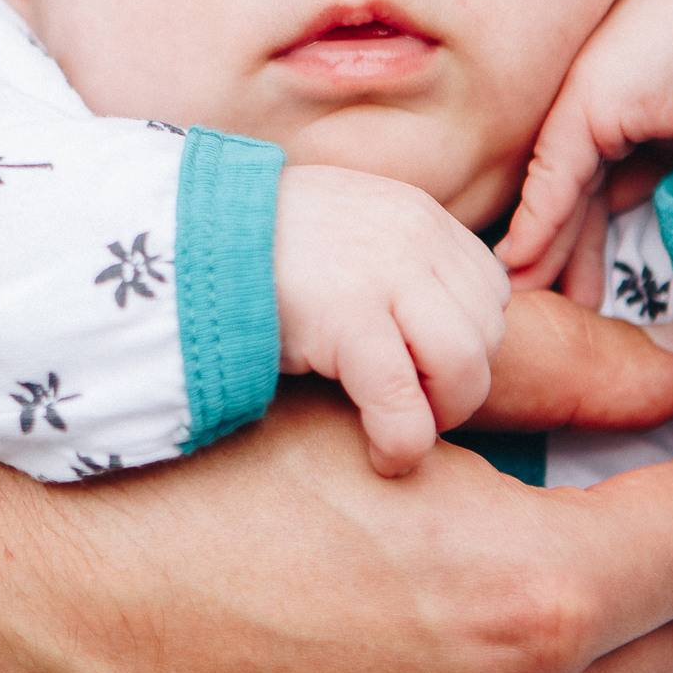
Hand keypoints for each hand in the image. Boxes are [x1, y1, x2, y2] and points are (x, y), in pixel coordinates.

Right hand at [275, 164, 510, 474]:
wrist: (182, 237)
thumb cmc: (251, 250)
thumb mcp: (343, 232)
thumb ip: (395, 263)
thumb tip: (432, 334)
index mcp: (416, 216)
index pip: (489, 291)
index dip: (466, 343)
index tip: (422, 370)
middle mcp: (412, 237)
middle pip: (487, 332)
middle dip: (458, 385)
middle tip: (412, 408)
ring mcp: (383, 274)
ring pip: (464, 367)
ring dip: (441, 415)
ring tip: (399, 428)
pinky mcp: (346, 318)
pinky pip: (405, 401)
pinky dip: (404, 442)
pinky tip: (382, 456)